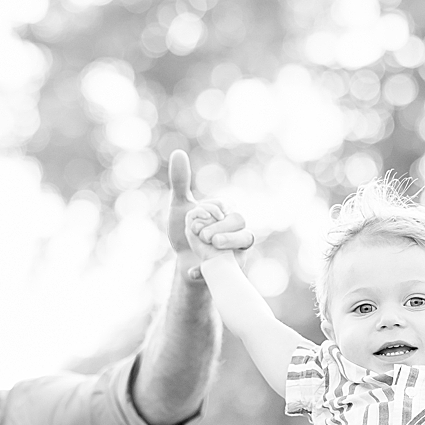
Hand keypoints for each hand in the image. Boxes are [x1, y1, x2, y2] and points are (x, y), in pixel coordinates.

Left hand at [165, 149, 252, 278]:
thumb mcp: (180, 207)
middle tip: (206, 236)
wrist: (185, 259)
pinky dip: (211, 270)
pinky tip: (192, 272)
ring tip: (212, 246)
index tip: (197, 216)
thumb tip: (178, 152)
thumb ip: (180, 182)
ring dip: (231, 244)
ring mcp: (238, 248)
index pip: (227, 209)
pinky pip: (232, 267)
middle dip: (224, 229)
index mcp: (226, 213)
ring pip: (247, 241)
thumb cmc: (186, 231)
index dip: (214, 212)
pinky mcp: (233, 266)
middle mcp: (236, 229)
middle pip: (242, 224)